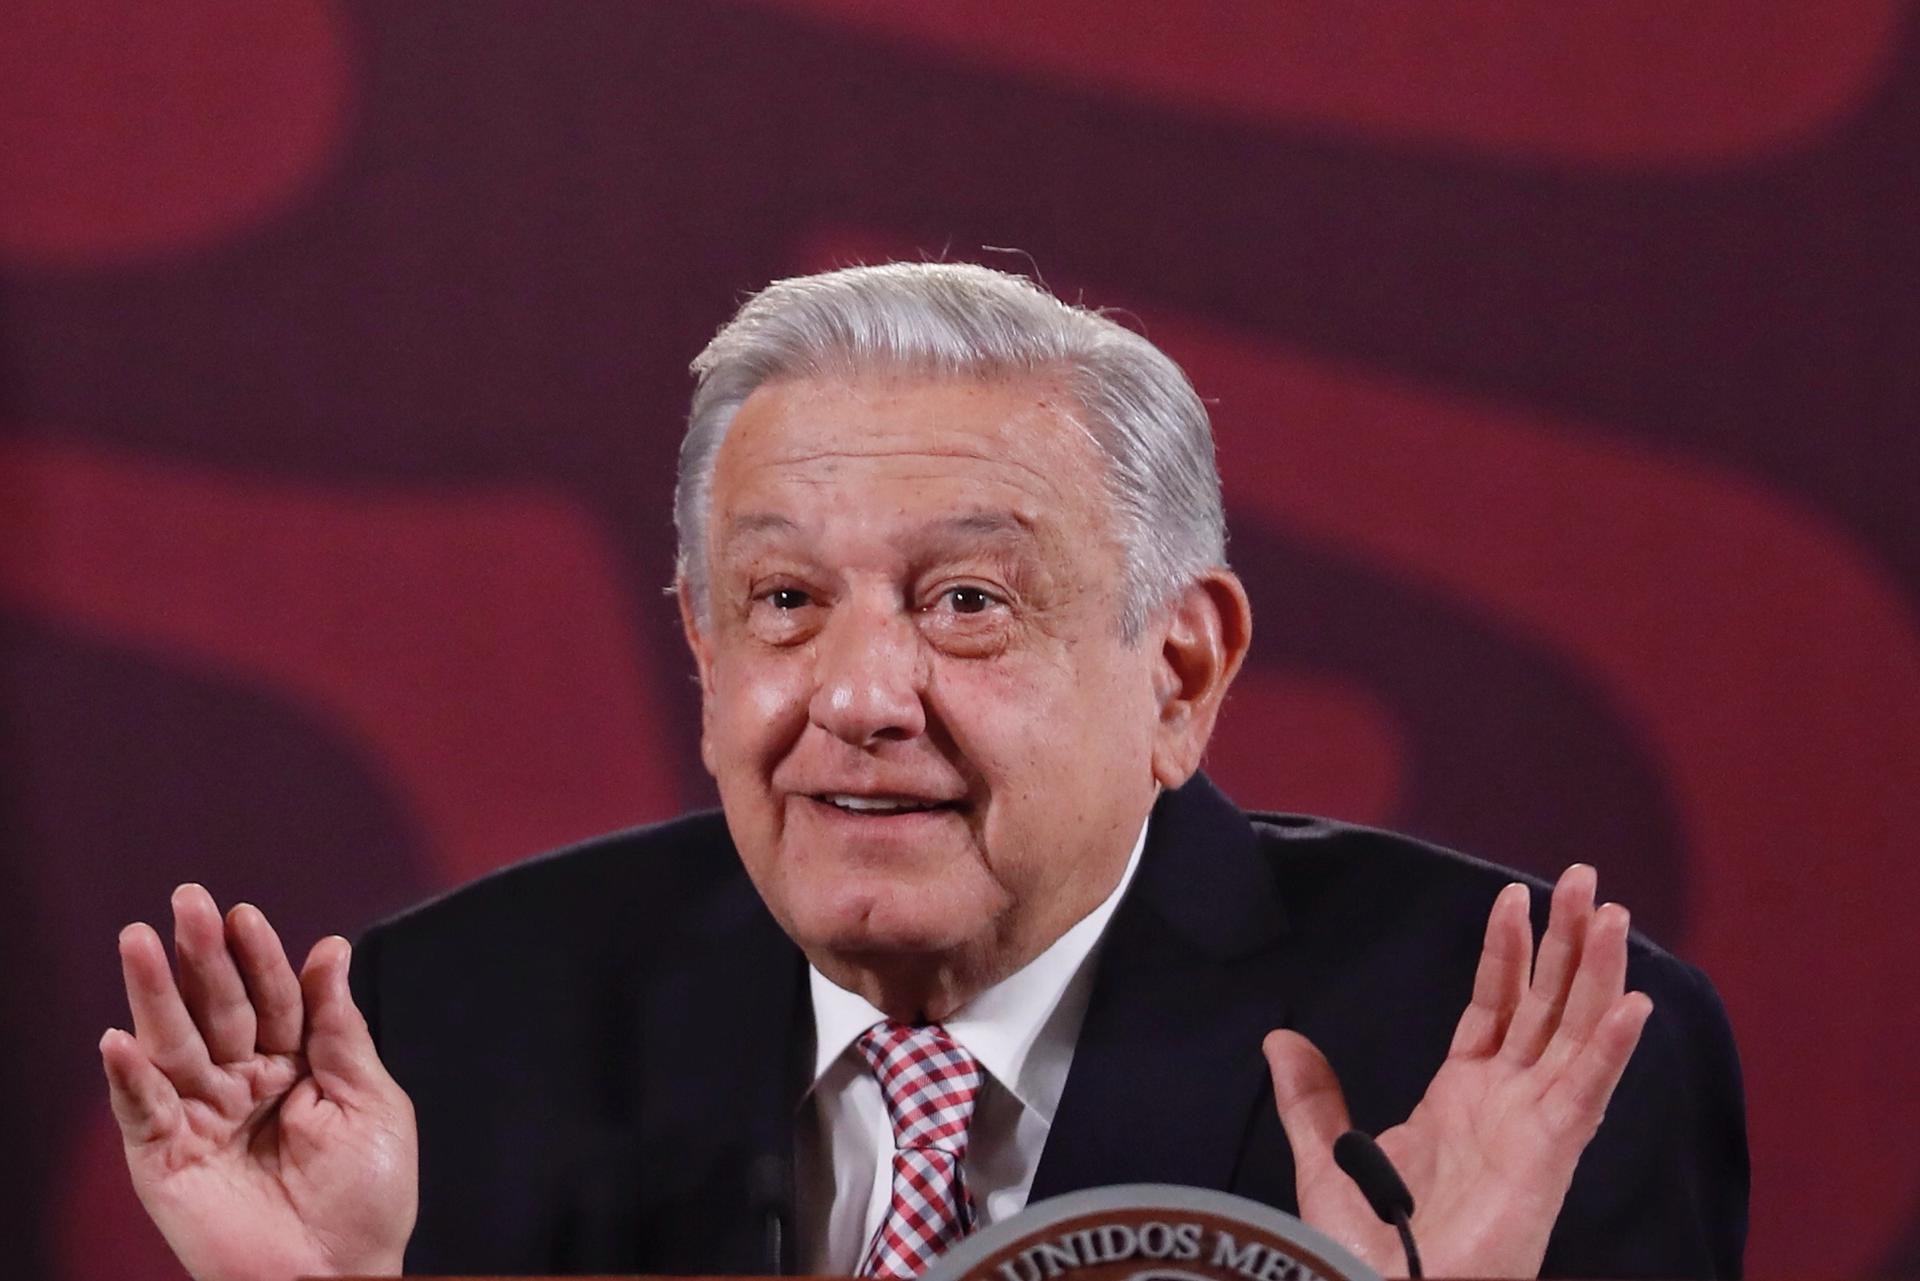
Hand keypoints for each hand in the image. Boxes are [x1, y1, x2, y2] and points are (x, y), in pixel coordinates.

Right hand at [101, 885, 417, 1280]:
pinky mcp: (166, 1160)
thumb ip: (341, 1029)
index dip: (259, 957)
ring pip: (173, 1045)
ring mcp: (202, 1119)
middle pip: (216, 1009)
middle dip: (200, 955)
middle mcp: (244, 1084)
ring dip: (152, 994)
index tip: (244, 915)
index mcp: (296, 1065)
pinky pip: (143, 1112)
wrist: (339, 1277)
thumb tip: (329, 948)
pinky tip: (118, 1038)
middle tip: (187, 900)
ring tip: (137, 940)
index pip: (273, 998)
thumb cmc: (367, 1198)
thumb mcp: (371, 1102)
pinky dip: (129, 1077)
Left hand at [1263, 865, 1651, 1278]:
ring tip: (1612, 913)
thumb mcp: (1328, 1158)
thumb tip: (1281, 1041)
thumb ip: (1313, 1099)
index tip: (1513, 896)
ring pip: (1577, 1033)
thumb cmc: (1366, 1247)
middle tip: (1584, 877)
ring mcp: (1535, 1126)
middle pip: (1547, 1005)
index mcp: (1463, 1097)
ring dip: (1598, 972)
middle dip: (1567, 941)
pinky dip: (1611, 1048)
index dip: (1507, 952)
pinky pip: (1587, 1091)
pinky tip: (1631, 1002)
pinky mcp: (1551, 1156)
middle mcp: (1509, 1103)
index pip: (1496, 1006)